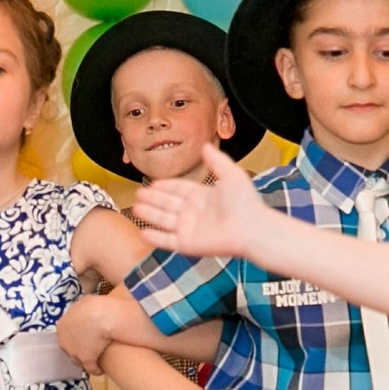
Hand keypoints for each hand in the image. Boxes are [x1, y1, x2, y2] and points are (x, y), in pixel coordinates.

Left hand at [59, 295, 117, 373]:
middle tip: (89, 350)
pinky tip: (101, 370)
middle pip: (69, 350)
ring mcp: (74, 351)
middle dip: (78, 350)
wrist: (103, 315)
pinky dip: (96, 370)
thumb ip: (82, 308)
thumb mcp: (85, 302)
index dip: (76, 338)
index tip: (84, 338)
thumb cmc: (96, 305)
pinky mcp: (86, 360)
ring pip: (78, 361)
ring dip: (85, 362)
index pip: (66, 336)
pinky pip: (91, 369)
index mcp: (62, 326)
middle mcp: (64, 340)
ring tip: (95, 362)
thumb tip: (86, 307)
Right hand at [131, 148, 266, 257]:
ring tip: (136, 209)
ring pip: (164, 221)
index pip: (179, 190)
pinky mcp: (189, 244)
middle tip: (138, 194)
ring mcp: (190, 229)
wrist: (251, 227)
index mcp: (203, 196)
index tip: (152, 183)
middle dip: (153, 200)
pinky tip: (143, 232)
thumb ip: (217, 160)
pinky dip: (155, 238)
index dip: (165, 187)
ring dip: (150, 215)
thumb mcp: (231, 174)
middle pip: (168, 204)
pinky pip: (168, 241)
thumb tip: (205, 145)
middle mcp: (195, 213)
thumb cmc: (246, 202)